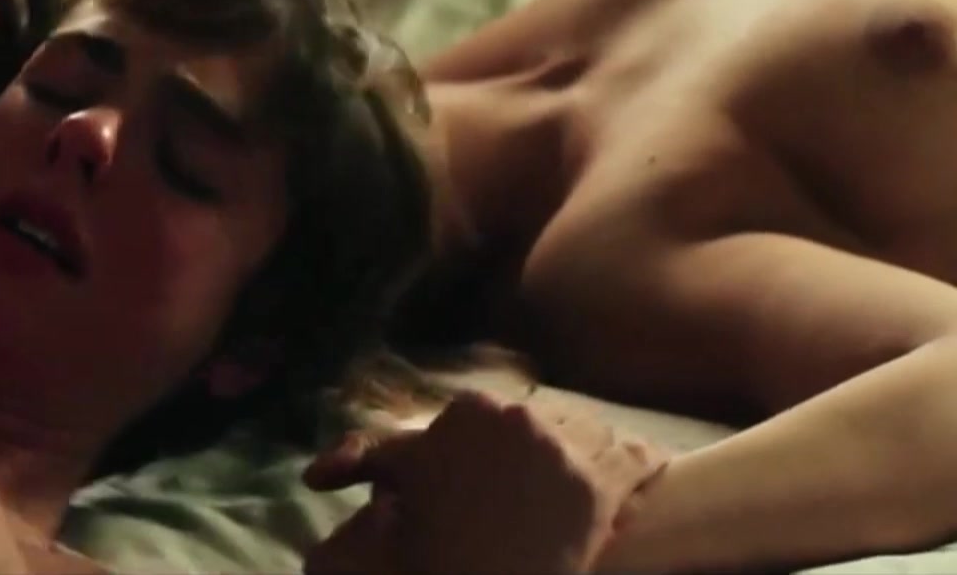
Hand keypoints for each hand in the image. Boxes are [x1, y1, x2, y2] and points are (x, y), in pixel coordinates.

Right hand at [301, 391, 667, 574]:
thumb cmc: (423, 543)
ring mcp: (563, 450)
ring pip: (595, 434)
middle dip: (553, 447)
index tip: (507, 469)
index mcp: (468, 409)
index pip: (499, 413)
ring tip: (599, 477)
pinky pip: (640, 461)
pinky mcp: (602, 488)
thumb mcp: (391, 488)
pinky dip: (646, 467)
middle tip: (551, 484)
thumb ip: (363, 461)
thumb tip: (316, 474)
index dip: (505, 443)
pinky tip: (651, 470)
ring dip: (598, 453)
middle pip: (551, 419)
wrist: (476, 574)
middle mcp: (519, 417)